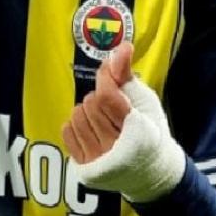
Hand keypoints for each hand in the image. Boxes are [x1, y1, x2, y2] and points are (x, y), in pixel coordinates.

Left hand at [64, 42, 186, 202]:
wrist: (148, 168)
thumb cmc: (148, 130)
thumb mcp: (144, 99)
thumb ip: (126, 74)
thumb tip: (121, 47)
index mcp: (136, 130)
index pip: (106, 95)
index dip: (105, 79)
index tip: (110, 74)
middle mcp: (115, 147)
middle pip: (90, 104)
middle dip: (100, 99)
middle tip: (114, 109)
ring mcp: (98, 158)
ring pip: (76, 116)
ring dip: (87, 111)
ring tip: (103, 119)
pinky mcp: (84, 165)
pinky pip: (67, 130)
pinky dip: (76, 125)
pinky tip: (92, 129)